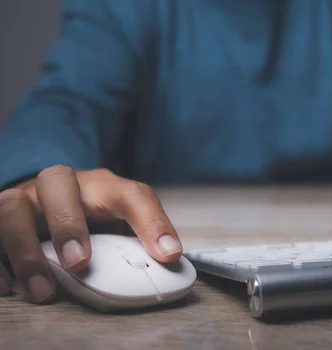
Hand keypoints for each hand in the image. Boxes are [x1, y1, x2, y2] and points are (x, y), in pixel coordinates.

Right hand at [0, 166, 181, 302]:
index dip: (152, 222)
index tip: (168, 255)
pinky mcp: (0, 217)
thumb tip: (170, 258)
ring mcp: (24, 198)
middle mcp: (59, 184)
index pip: (132, 194)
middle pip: (57, 182)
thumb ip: (142, 234)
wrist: (46, 200)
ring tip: (44, 290)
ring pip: (11, 207)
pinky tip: (8, 286)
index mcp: (102, 185)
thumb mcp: (120, 219)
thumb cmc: (90, 213)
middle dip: (67, 223)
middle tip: (79, 263)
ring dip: (25, 249)